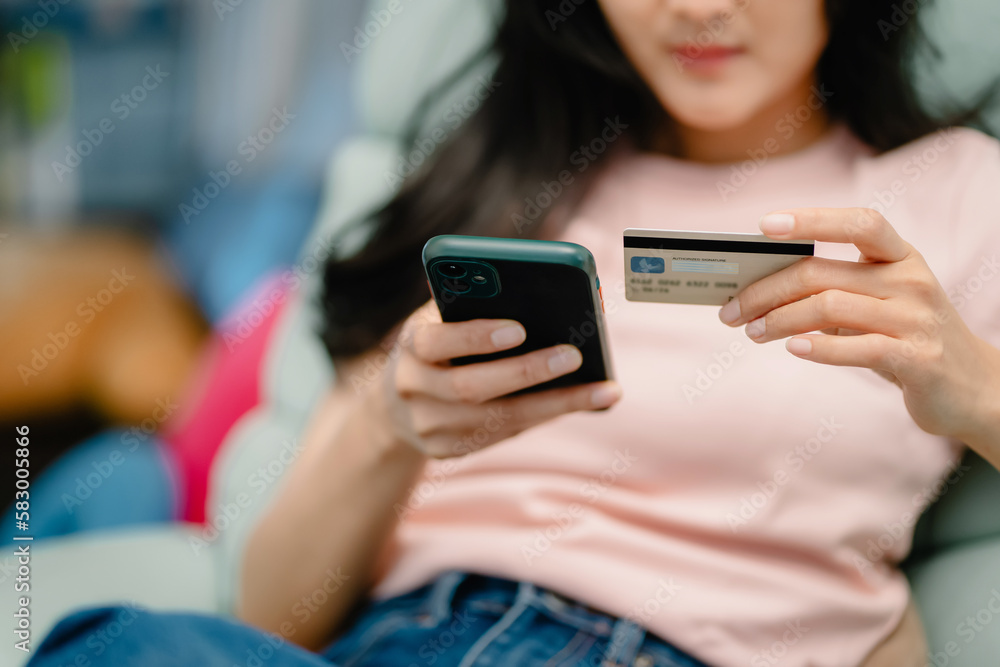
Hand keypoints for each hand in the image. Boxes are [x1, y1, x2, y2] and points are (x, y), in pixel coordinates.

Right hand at [365, 302, 621, 458]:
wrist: (394, 403)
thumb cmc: (438, 343)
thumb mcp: (441, 318)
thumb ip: (471, 305)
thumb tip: (537, 296)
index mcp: (409, 346)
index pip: (435, 341)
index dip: (475, 337)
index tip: (519, 328)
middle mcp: (413, 389)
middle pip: (471, 387)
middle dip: (526, 372)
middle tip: (574, 355)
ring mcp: (428, 427)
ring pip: (497, 420)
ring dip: (555, 404)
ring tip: (603, 390)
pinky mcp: (446, 451)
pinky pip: (503, 435)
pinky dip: (545, 417)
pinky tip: (583, 403)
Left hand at [718, 207, 999, 444]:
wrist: (973, 388)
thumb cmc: (906, 338)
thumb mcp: (876, 304)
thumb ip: (832, 289)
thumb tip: (759, 288)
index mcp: (900, 257)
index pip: (858, 222)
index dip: (811, 219)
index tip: (764, 225)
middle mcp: (911, 280)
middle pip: (820, 272)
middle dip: (765, 290)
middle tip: (731, 310)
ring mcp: (916, 319)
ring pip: (828, 306)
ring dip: (778, 320)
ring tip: (752, 332)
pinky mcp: (917, 358)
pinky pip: (857, 348)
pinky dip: (818, 347)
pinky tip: (792, 348)